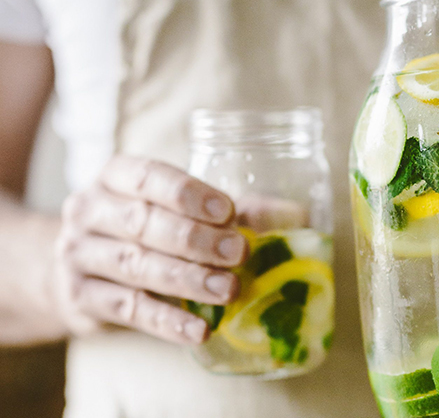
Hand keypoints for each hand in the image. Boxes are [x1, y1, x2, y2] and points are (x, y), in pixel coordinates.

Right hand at [55, 156, 247, 343]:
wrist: (83, 268)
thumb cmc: (148, 229)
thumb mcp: (183, 209)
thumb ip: (232, 211)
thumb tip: (293, 215)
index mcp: (114, 177)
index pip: (148, 177)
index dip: (188, 194)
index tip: (228, 211)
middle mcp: (88, 210)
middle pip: (142, 222)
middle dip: (194, 239)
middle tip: (237, 252)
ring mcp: (78, 255)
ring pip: (135, 266)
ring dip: (187, 280)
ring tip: (228, 290)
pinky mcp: (80, 298)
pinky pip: (128, 310)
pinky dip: (167, 321)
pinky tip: (200, 330)